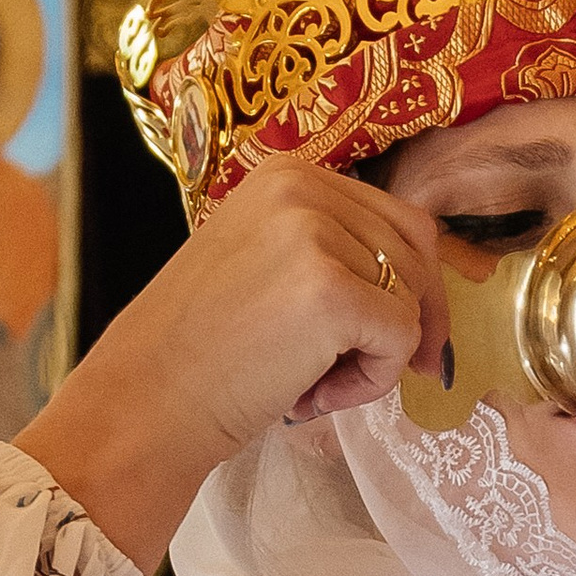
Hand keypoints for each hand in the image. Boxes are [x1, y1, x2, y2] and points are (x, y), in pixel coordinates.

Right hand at [18, 161, 450, 574]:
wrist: (144, 400)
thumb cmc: (202, 350)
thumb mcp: (268, 264)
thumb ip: (333, 253)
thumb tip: (431, 291)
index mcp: (290, 175)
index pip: (402, 222)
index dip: (416, 288)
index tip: (399, 339)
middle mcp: (303, 190)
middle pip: (418, 256)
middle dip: (404, 325)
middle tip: (344, 374)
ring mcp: (316, 235)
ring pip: (411, 303)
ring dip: (376, 359)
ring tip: (310, 383)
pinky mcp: (331, 292)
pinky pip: (401, 340)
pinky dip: (372, 381)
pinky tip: (312, 394)